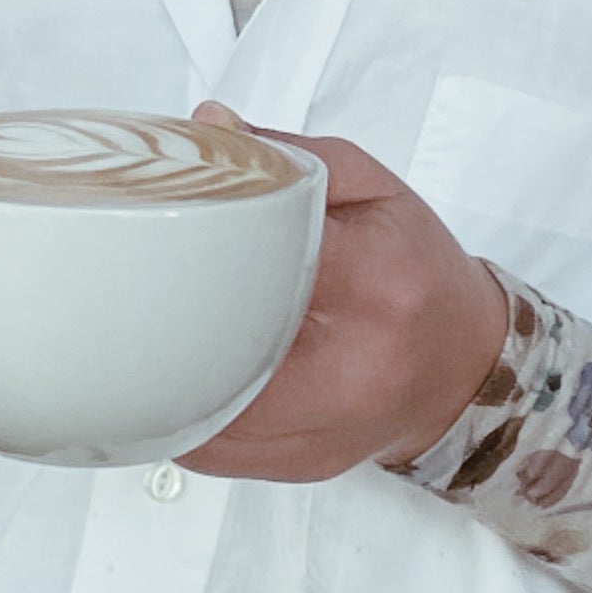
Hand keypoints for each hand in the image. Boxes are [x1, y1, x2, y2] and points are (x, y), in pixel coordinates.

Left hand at [179, 110, 505, 484]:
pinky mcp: (298, 466)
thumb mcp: (373, 190)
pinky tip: (176, 375)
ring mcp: (322, 431)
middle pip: (220, 348)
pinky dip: (181, 408)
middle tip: (128, 283)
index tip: (155, 232)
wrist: (464, 368)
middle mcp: (352, 369)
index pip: (265, 263)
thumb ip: (288, 156)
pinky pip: (208, 446)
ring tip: (144, 330)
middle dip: (167, 320)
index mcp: (374, 283)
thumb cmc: (417, 273)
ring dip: (163, 372)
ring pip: (203, 412)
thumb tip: (207, 126)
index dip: (198, 246)